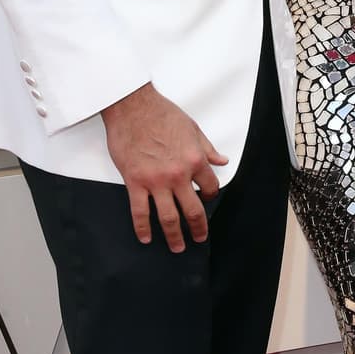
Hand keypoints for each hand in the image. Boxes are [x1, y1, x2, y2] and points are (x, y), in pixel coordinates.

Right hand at [101, 83, 227, 250]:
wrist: (132, 106)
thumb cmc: (161, 113)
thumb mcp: (192, 129)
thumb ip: (207, 148)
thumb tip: (222, 160)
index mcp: (195, 160)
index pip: (209, 187)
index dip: (210, 196)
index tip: (205, 199)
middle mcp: (178, 174)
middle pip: (193, 210)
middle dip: (198, 228)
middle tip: (198, 238)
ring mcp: (156, 181)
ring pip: (168, 217)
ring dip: (174, 236)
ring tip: (177, 247)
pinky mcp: (135, 181)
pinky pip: (140, 211)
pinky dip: (143, 228)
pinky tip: (146, 238)